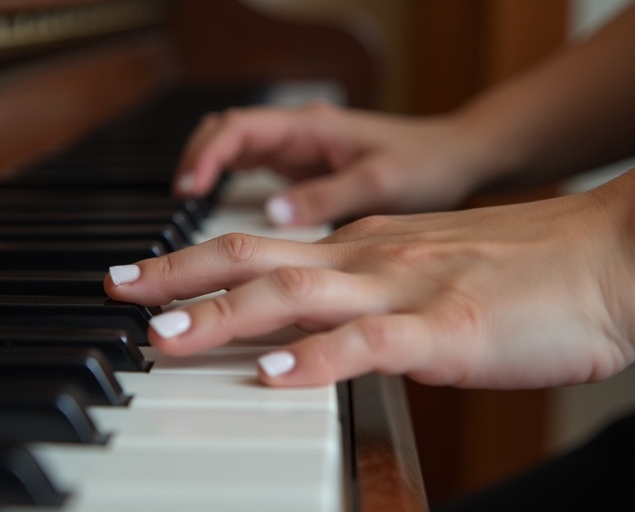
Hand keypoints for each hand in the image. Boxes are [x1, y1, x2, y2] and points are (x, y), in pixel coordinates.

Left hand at [106, 172, 634, 387]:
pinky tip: (276, 375)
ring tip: (166, 334)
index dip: (196, 261)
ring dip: (225, 314)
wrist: (605, 259)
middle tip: (119, 289)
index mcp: (365, 247)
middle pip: (256, 258)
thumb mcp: (425, 265)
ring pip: (296, 294)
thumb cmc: (522, 268)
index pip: (262, 246)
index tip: (147, 279)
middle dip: (179, 275)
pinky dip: (318, 359)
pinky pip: (370, 344)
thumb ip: (369, 287)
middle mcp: (371, 259)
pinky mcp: (447, 331)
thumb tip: (322, 320)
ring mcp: (405, 291)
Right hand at [173, 103, 493, 225]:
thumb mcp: (380, 183)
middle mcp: (298, 134)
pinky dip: (226, 185)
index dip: (206, 156)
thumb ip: (327, 196)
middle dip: (194, 163)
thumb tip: (273, 215)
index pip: (238, 129)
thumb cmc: (425, 164)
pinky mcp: (302, 170)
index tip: (187, 190)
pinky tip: (220, 214)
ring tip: (187, 211)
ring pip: (234, 151)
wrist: (454, 159)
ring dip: (206, 173)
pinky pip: (251, 170)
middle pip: (224, 135)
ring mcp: (298, 151)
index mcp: (312, 127)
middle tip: (177, 203)